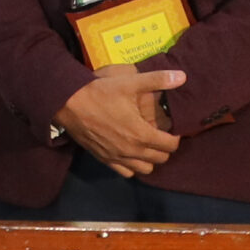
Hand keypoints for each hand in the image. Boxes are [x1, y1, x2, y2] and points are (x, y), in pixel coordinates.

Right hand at [53, 63, 186, 176]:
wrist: (66, 102)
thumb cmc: (99, 92)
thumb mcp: (129, 82)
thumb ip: (158, 80)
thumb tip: (183, 76)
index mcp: (142, 133)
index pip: (171, 145)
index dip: (175, 137)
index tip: (170, 129)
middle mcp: (132, 150)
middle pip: (161, 158)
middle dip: (164, 147)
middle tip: (158, 135)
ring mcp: (117, 157)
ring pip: (145, 169)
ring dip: (149, 159)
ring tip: (145, 145)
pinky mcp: (104, 158)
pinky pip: (126, 172)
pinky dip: (131, 166)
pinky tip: (128, 153)